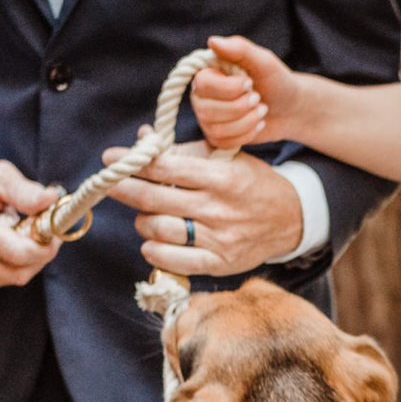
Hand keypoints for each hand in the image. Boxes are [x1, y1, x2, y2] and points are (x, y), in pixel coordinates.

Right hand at [0, 155, 60, 287]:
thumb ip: (24, 191)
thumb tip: (52, 200)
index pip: (20, 254)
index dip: (45, 247)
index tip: (54, 231)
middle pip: (19, 272)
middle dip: (39, 254)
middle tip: (42, 230)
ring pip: (12, 278)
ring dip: (26, 259)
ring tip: (18, 230)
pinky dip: (11, 263)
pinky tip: (4, 242)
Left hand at [103, 137, 303, 275]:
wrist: (291, 218)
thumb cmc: (251, 181)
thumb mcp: (225, 156)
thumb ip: (183, 150)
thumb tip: (143, 138)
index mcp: (220, 176)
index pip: (165, 168)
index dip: (133, 163)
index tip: (110, 158)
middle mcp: (218, 208)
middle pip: (155, 199)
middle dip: (124, 189)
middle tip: (109, 183)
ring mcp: (218, 238)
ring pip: (160, 229)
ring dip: (142, 221)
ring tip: (144, 214)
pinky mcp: (219, 263)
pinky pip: (174, 260)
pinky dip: (154, 250)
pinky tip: (151, 241)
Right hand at [191, 35, 306, 149]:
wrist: (290, 108)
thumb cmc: (276, 81)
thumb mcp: (263, 61)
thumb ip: (240, 49)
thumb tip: (212, 41)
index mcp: (208, 72)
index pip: (203, 84)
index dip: (229, 88)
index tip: (249, 83)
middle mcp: (202, 95)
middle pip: (207, 110)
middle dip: (240, 107)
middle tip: (258, 98)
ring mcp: (207, 117)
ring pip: (216, 129)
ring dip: (246, 121)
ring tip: (261, 110)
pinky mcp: (217, 137)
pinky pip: (224, 143)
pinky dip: (247, 135)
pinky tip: (258, 124)